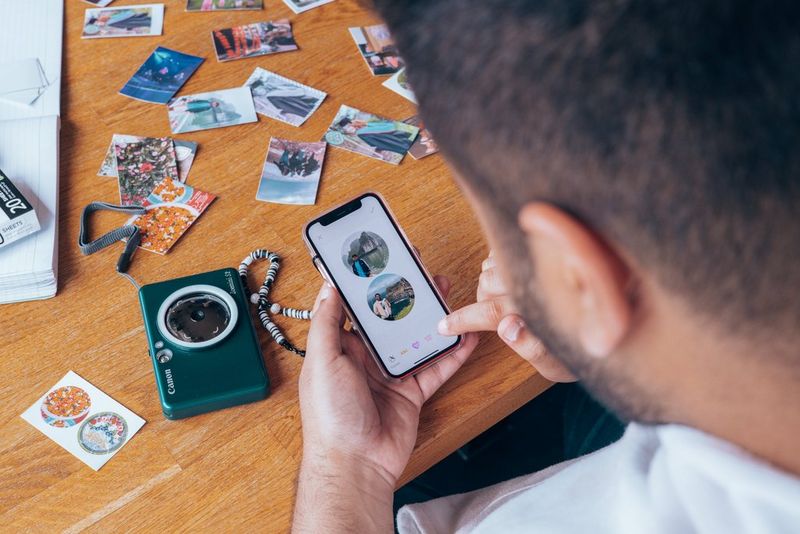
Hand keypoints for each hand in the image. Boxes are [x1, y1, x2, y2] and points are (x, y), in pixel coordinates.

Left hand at [293, 277, 478, 533]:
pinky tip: (466, 335)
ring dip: (431, 317)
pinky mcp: (412, 393)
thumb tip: (330, 286)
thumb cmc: (331, 415)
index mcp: (340, 348)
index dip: (370, 283)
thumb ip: (328, 323)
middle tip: (422, 270)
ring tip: (446, 292)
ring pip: (416, 339)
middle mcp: (365, 358)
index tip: (383, 260)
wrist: (354, 465)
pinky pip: (435, 368)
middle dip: (407, 295)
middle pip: (391, 319)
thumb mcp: (323, 361)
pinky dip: (452, 353)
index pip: (356, 307)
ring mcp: (391, 375)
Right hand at [438, 252, 575, 381]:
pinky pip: (505, 252)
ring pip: (492, 266)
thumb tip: (505, 328)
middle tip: (490, 313)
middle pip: (486, 284)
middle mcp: (535, 280)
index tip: (445, 326)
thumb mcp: (558, 363)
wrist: (613, 320)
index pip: (487, 312)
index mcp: (535, 309)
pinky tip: (514, 277)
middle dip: (482, 300)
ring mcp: (537, 262)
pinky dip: (501, 263)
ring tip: (505, 296)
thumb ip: (530, 347)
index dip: (462, 320)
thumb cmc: (586, 347)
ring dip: (492, 281)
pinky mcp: (542, 251)